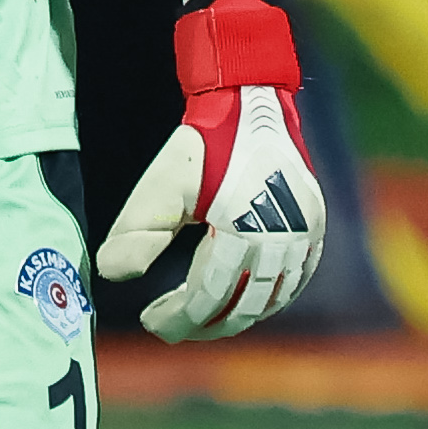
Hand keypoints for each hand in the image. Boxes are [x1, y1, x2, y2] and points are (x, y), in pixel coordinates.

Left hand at [96, 0, 326, 340]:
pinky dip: (263, 300)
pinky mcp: (315, 230)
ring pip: (270, 300)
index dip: (176, 318)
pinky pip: (292, 283)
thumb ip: (135, 232)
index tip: (149, 321)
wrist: (251, 104)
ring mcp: (306, 237)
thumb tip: (112, 274)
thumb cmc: (202, 145)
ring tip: (197, 316)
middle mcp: (284, 241)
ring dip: (232, 316)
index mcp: (246, 232)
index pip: (208, 297)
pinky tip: (236, 300)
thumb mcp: (160, 186)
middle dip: (202, 323)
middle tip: (169, 325)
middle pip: (241, 307)